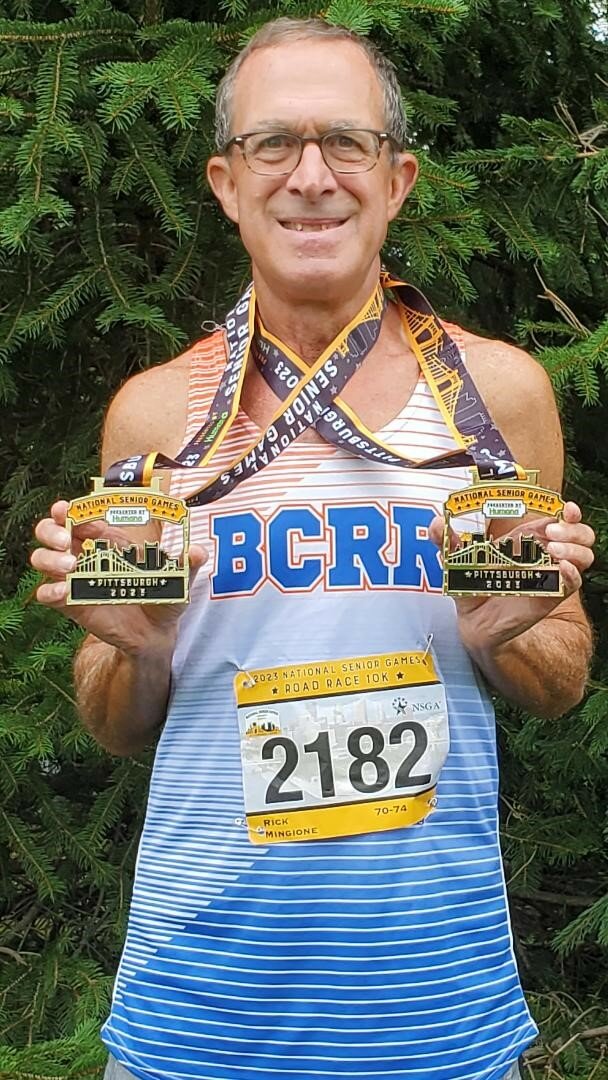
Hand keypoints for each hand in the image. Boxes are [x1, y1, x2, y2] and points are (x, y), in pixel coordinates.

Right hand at [31, 500, 206, 656]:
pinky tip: (64, 591)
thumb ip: (186, 565)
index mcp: (108, 539)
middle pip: (49, 530)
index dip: (73, 510)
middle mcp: (85, 554)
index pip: (78, 514)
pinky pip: (46, 594)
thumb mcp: (178, 579)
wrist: (156, 634)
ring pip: (41, 558)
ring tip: (70, 565)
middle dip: (51, 528)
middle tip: (66, 539)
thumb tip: (199, 551)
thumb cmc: (163, 596)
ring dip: (48, 558)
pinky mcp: (71, 604)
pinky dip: (49, 591)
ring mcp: (74, 578)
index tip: (80, 515)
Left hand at [428, 501, 594, 649]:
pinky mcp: (550, 596)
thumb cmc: (474, 586)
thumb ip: (449, 542)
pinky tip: (560, 569)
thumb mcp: (460, 562)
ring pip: (583, 555)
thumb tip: (436, 523)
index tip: (565, 508)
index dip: (568, 511)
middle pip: (579, 533)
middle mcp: (544, 553)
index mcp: (527, 538)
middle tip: (552, 532)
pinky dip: (571, 574)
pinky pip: (573, 583)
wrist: (476, 623)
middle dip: (573, 528)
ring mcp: (550, 574)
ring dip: (574, 549)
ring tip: (554, 550)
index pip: (560, 517)